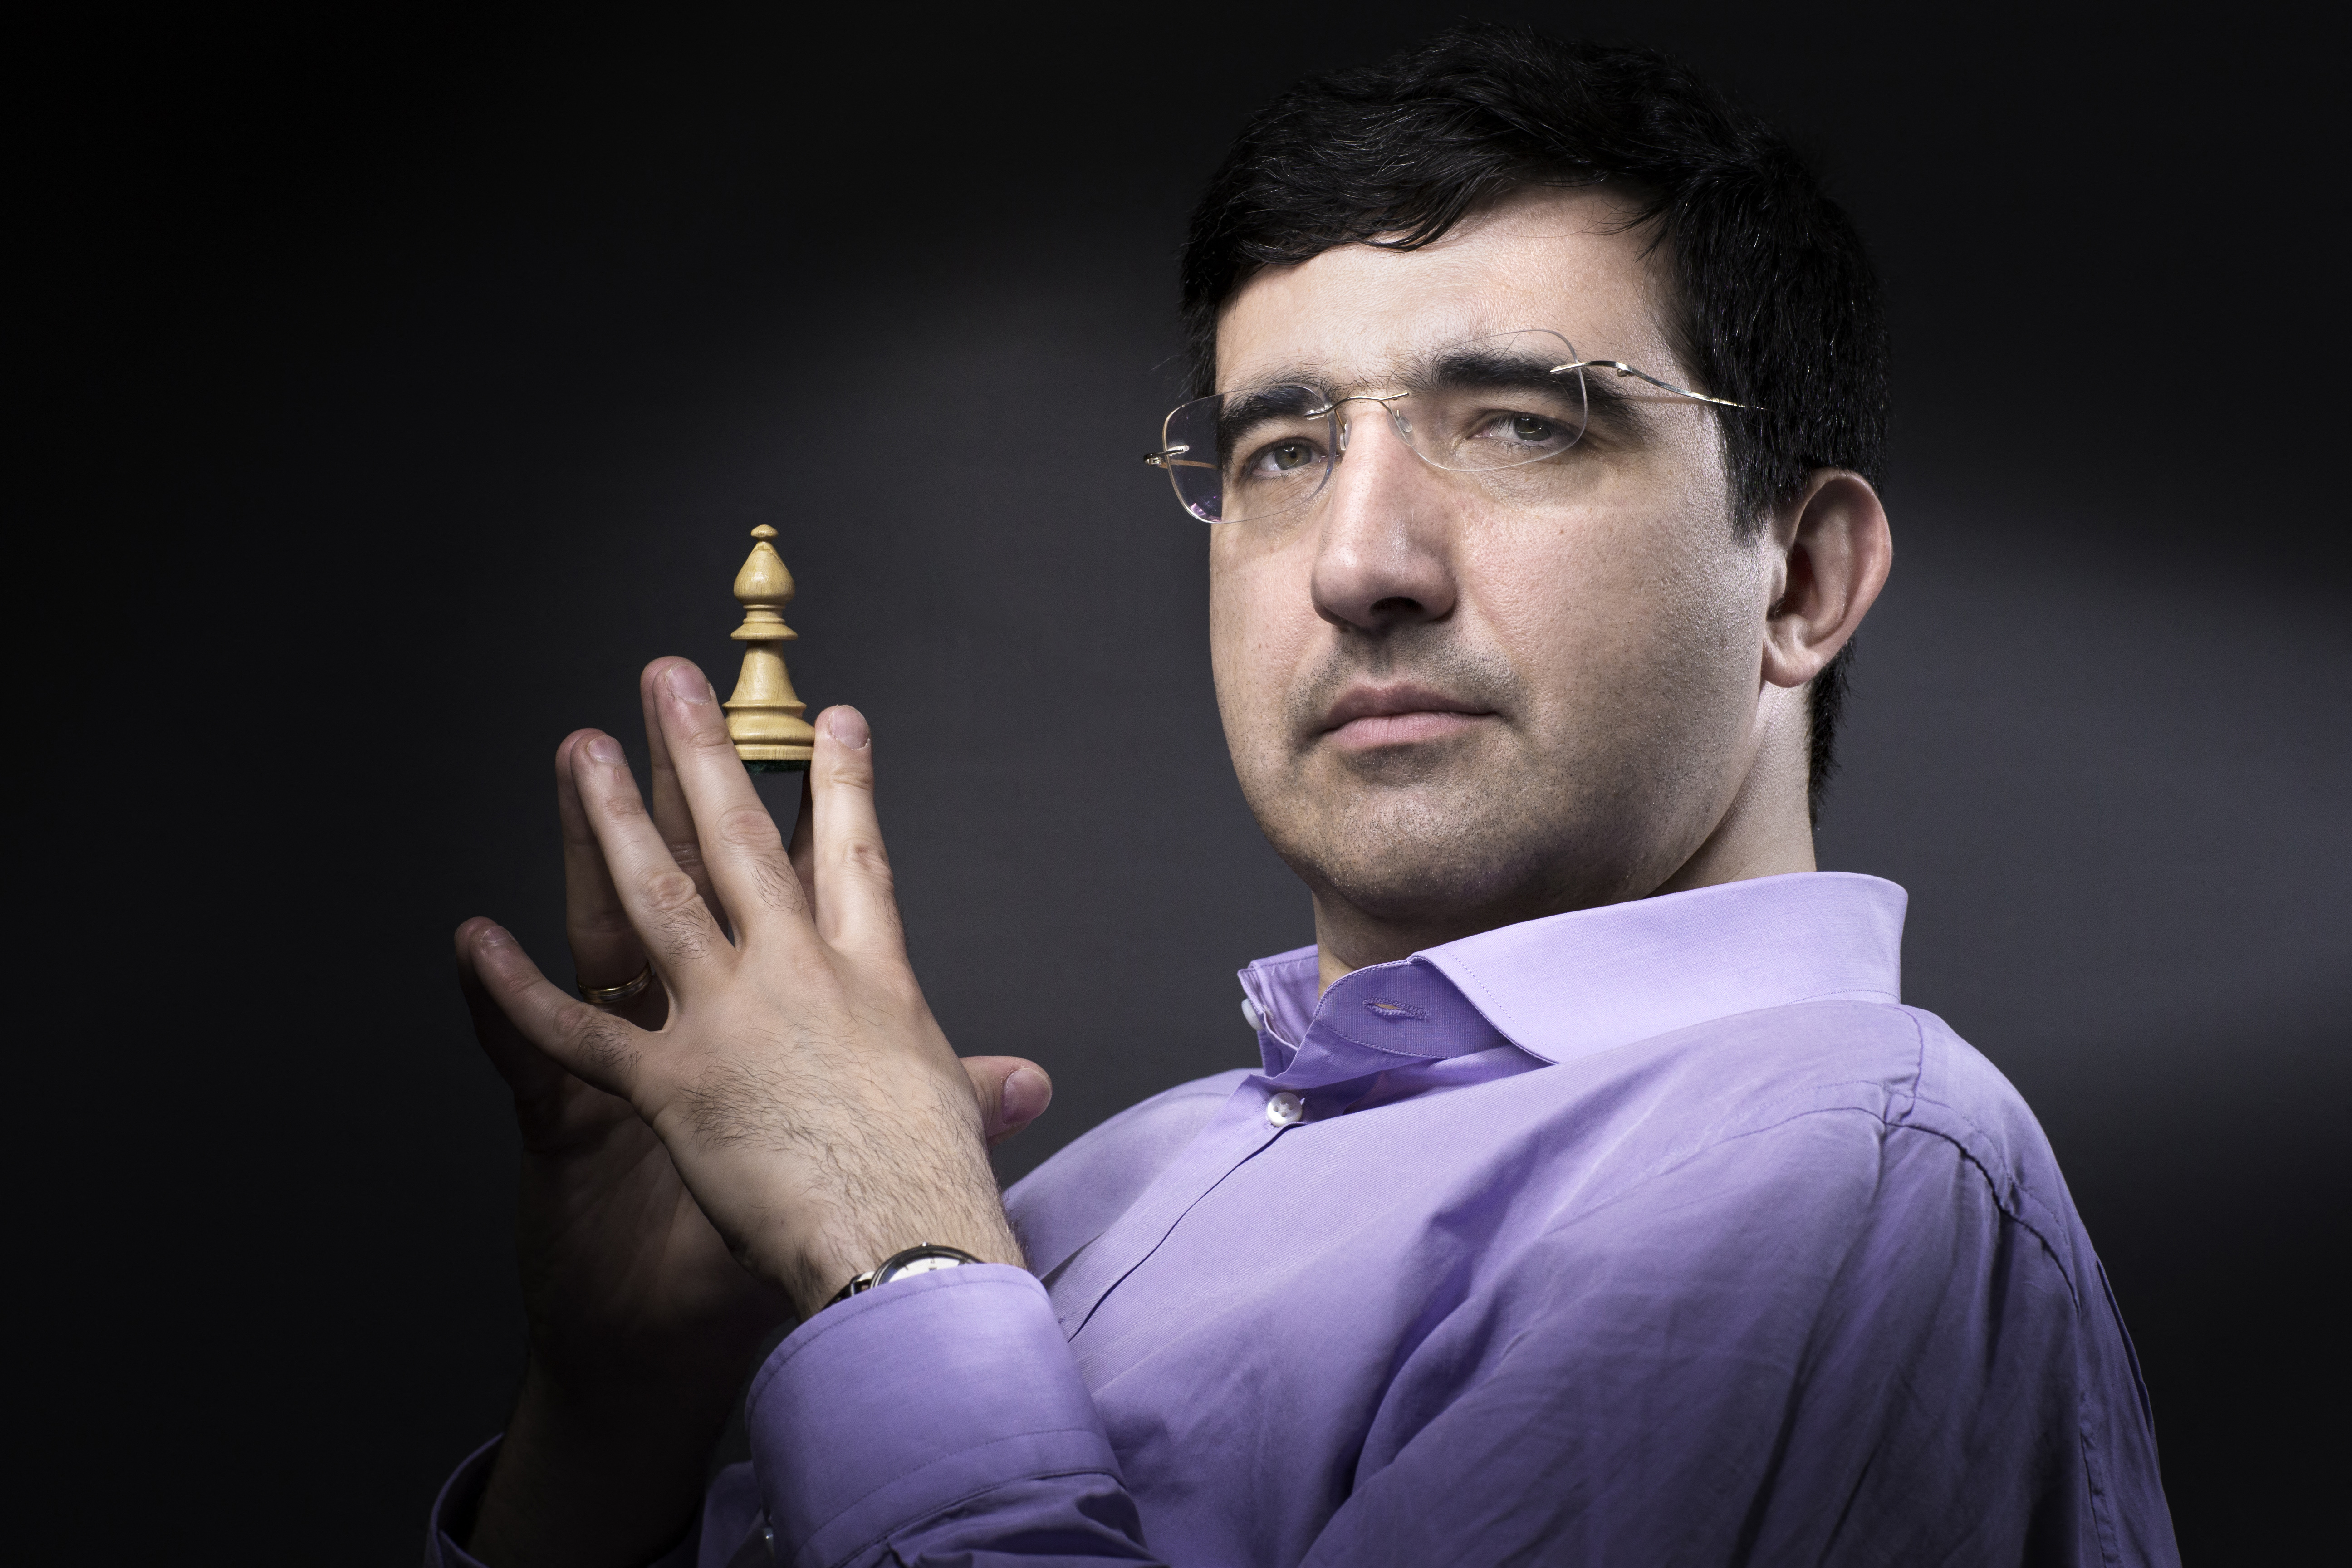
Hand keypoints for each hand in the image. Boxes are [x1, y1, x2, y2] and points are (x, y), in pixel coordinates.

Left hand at [455, 659, 1048, 1567]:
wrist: (903, 1250)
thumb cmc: (936, 1194)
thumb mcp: (957, 1118)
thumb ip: (976, 1088)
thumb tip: (1029, 1083)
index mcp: (870, 982)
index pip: (854, 861)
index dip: (843, 787)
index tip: (835, 722)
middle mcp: (797, 979)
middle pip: (741, 846)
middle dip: (706, 757)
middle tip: (672, 683)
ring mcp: (729, 1022)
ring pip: (655, 901)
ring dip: (611, 821)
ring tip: (584, 749)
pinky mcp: (671, 1085)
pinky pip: (574, 1034)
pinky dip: (515, 994)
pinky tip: (473, 943)